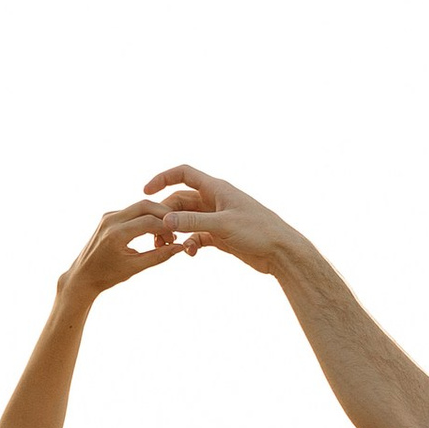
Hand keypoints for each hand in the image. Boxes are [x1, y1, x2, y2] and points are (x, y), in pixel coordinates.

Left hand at [57, 203, 196, 310]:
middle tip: (176, 230)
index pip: (149, 221)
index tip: (178, 237)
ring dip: (155, 217)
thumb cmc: (107, 276)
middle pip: (145, 206)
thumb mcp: (135, 267)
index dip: (167, 227)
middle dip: (164, 215)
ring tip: (165, 236)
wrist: (83, 275)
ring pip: (139, 206)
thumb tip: (180, 248)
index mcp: (116, 234)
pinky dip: (146, 218)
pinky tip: (153, 233)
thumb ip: (158, 256)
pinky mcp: (109, 216)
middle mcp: (111, 220)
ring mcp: (108, 216)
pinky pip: (132, 212)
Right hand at [140, 163, 314, 274]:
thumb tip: (164, 220)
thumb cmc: (259, 232)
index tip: (146, 192)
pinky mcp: (221, 235)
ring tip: (167, 244)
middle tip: (155, 232)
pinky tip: (189, 253)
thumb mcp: (223, 225)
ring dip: (176, 231)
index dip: (163, 178)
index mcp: (216, 189)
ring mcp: (217, 218)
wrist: (282, 252)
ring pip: (187, 220)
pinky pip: (198, 236)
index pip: (183, 173)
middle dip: (166, 214)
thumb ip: (193, 222)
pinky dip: (190, 243)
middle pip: (180, 201)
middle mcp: (215, 200)